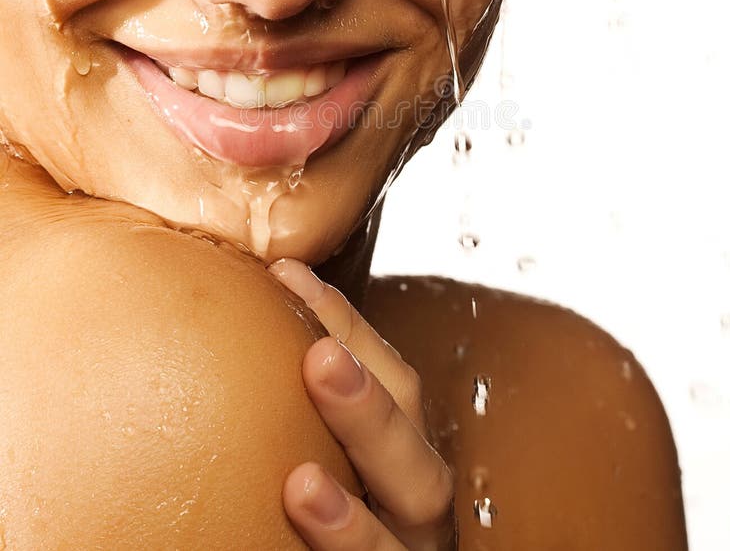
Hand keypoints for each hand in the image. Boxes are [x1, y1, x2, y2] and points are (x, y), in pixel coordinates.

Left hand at [268, 259, 456, 550]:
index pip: (394, 379)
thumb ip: (302, 408)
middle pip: (414, 446)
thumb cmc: (326, 515)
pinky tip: (303, 510)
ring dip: (363, 491)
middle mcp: (418, 507)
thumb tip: (241, 315)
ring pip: (413, 514)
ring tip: (303, 477)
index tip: (289, 276)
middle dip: (371, 400)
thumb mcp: (327, 453)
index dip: (348, 324)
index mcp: (401, 456)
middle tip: (318, 355)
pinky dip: (348, 545)